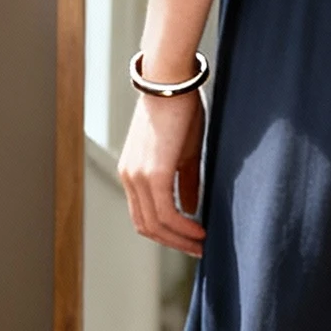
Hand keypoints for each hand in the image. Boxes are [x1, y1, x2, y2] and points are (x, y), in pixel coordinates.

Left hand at [117, 90, 205, 257]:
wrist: (171, 81)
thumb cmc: (180, 109)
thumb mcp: (183, 152)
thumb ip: (185, 183)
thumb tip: (190, 210)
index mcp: (132, 172)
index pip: (143, 214)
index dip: (166, 232)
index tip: (189, 238)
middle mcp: (129, 177)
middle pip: (146, 225)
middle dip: (173, 242)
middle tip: (197, 249)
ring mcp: (138, 177)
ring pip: (155, 224)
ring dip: (179, 239)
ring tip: (201, 244)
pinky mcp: (152, 174)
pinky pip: (166, 212)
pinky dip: (182, 227)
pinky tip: (199, 230)